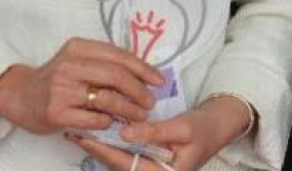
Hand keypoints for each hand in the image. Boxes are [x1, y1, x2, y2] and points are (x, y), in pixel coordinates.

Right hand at [0, 37, 164, 134]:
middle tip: (150, 101)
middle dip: (139, 91)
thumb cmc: (56, 78)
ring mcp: (62, 89)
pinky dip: (108, 121)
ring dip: (129, 109)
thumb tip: (143, 70)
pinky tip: (112, 122)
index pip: (118, 55)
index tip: (158, 80)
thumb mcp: (77, 59)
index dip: (143, 68)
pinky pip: (94, 119)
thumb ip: (104, 61)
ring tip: (139, 115)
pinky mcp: (57, 112)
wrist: (21, 95)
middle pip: (116, 76)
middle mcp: (69, 65)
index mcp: (77, 47)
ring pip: (107, 99)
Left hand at [70, 95, 253, 170]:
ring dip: (102, 144)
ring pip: (120, 157)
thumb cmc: (203, 128)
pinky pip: (127, 151)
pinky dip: (113, 140)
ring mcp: (151, 165)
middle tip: (72, 132)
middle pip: (118, 163)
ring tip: (80, 129)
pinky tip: (101, 126)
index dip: (103, 151)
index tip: (84, 137)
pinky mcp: (150, 156)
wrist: (219, 126)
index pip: (125, 164)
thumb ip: (153, 132)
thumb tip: (125, 133)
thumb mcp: (181, 129)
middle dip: (96, 148)